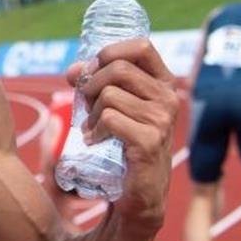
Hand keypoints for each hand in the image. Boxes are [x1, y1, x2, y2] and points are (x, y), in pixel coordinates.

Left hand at [65, 38, 178, 225]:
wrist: (137, 194)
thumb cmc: (123, 146)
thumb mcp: (112, 109)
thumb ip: (93, 85)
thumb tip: (72, 70)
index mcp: (163, 84)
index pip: (142, 46)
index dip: (110, 52)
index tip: (92, 70)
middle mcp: (168, 98)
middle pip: (118, 69)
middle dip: (91, 84)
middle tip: (85, 105)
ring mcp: (162, 120)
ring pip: (110, 95)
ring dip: (90, 113)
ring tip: (92, 129)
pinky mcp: (149, 141)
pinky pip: (109, 119)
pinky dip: (94, 130)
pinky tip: (94, 141)